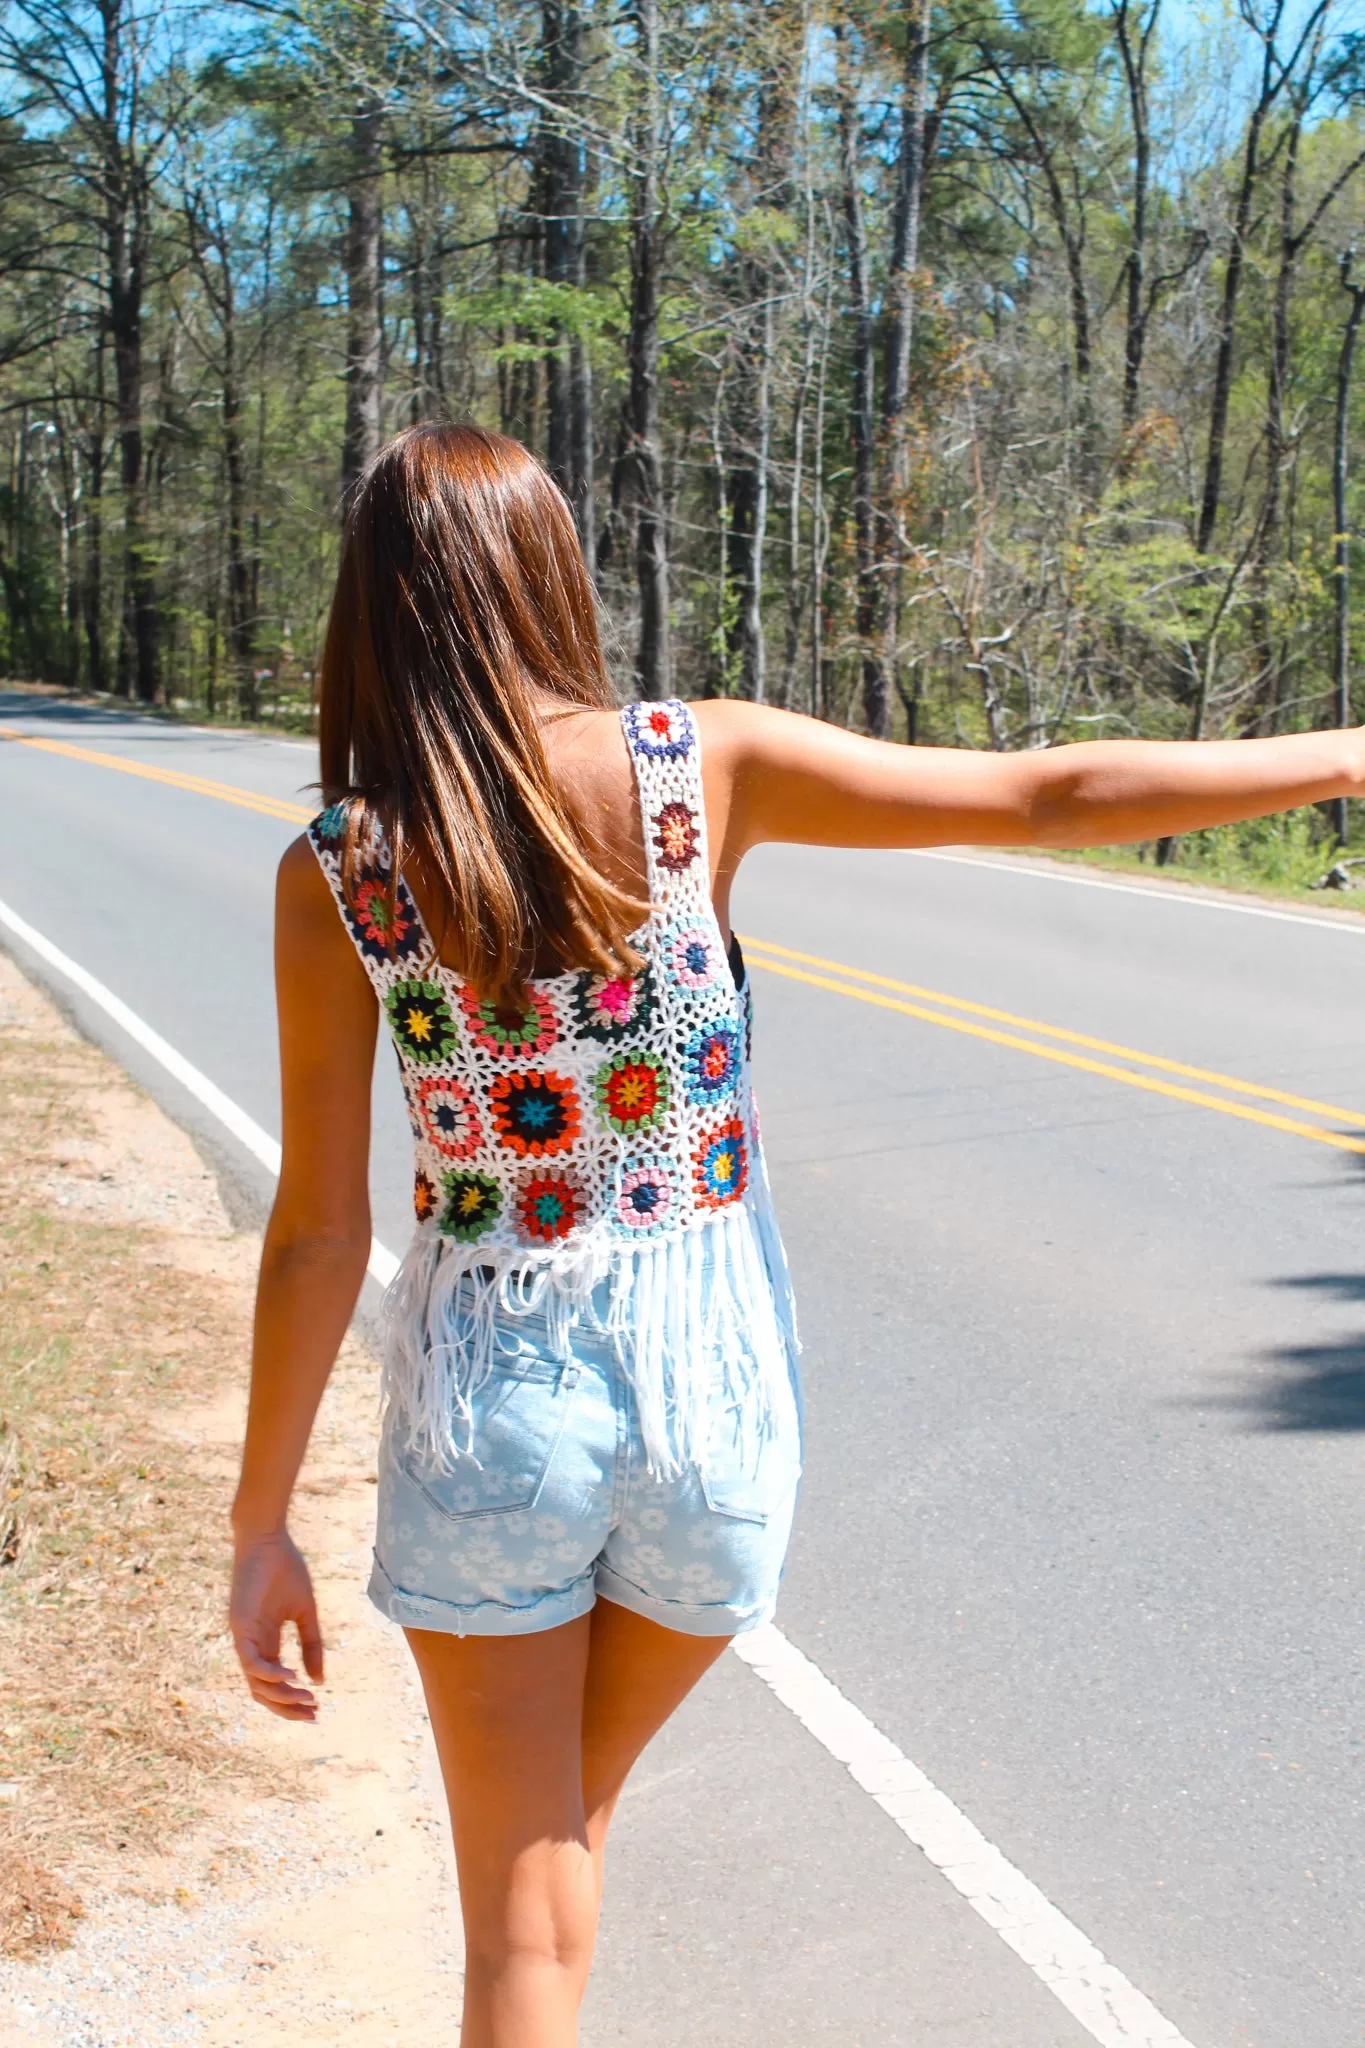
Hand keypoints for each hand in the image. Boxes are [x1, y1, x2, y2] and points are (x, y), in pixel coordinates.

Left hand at [229, 1529, 324, 1720]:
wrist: (268, 1539)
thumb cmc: (286, 1570)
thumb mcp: (306, 1613)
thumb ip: (311, 1645)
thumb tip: (319, 1681)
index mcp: (266, 1642)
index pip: (274, 1683)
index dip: (292, 1701)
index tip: (317, 1709)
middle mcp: (252, 1645)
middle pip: (262, 1692)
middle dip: (286, 1708)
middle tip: (313, 1714)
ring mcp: (244, 1638)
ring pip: (256, 1683)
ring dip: (281, 1696)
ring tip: (306, 1698)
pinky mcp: (240, 1626)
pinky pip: (252, 1662)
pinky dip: (270, 1674)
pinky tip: (291, 1676)